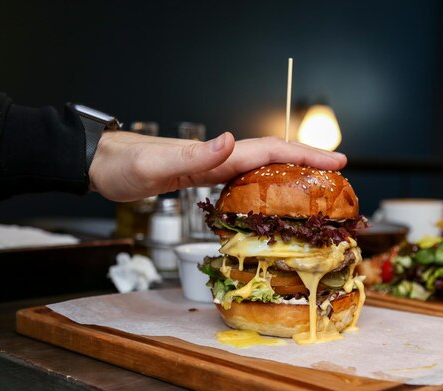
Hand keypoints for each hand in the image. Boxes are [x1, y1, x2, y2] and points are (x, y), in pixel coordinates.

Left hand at [88, 131, 347, 201]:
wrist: (103, 164)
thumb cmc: (125, 164)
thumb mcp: (156, 164)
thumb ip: (193, 155)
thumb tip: (231, 141)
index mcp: (218, 155)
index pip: (270, 151)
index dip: (305, 156)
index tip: (337, 162)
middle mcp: (222, 157)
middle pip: (275, 156)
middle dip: (309, 162)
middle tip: (339, 175)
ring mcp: (214, 167)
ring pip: (264, 167)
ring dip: (294, 173)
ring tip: (318, 186)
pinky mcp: (206, 178)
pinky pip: (247, 180)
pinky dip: (269, 185)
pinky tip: (273, 198)